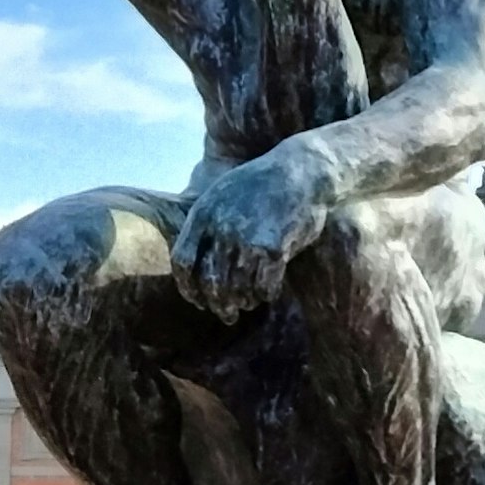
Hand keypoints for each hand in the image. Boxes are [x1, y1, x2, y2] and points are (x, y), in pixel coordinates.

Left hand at [170, 143, 338, 318]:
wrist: (302, 171)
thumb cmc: (261, 185)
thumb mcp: (222, 193)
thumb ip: (205, 223)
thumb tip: (191, 263)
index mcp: (203, 214)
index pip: (183, 263)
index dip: (188, 288)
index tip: (198, 300)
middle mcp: (222, 228)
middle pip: (210, 282)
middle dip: (217, 304)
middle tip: (226, 314)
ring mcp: (248, 238)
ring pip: (237, 289)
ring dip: (243, 302)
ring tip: (248, 304)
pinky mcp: (275, 248)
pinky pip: (264, 287)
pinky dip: (265, 295)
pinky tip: (268, 292)